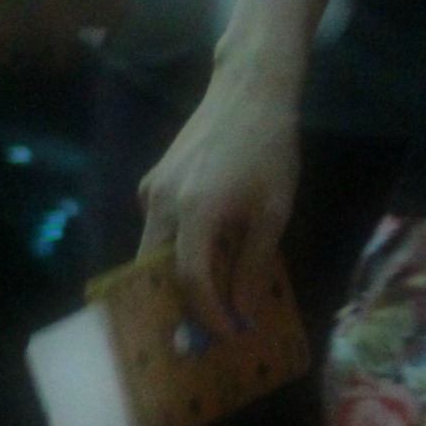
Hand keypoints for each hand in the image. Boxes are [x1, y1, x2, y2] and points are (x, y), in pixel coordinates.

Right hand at [139, 65, 301, 341]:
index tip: (228, 335)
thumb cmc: (269, 149)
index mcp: (194, 212)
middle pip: (157, 271)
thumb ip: (255, 264)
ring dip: (175, 278)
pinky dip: (174, 250)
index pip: (190, 280)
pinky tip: (203, 259)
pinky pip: (156, 228)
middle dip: (180, 305)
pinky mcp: (153, 180)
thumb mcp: (273, 210)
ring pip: (152, 250)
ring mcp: (151, 189)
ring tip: (207, 302)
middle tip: (205, 333)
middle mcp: (160, 203)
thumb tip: (244, 312)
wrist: (249, 90)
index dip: (208, 314)